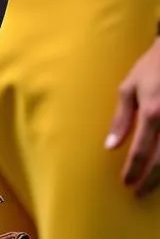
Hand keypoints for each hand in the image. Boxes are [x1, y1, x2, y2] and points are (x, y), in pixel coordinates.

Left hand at [106, 36, 159, 196]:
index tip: (126, 183)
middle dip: (150, 181)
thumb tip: (110, 146)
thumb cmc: (150, 69)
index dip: (134, 170)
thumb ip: (121, 118)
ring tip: (152, 186)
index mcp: (152, 113)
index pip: (141, 150)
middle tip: (138, 193)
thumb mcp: (129, 87)